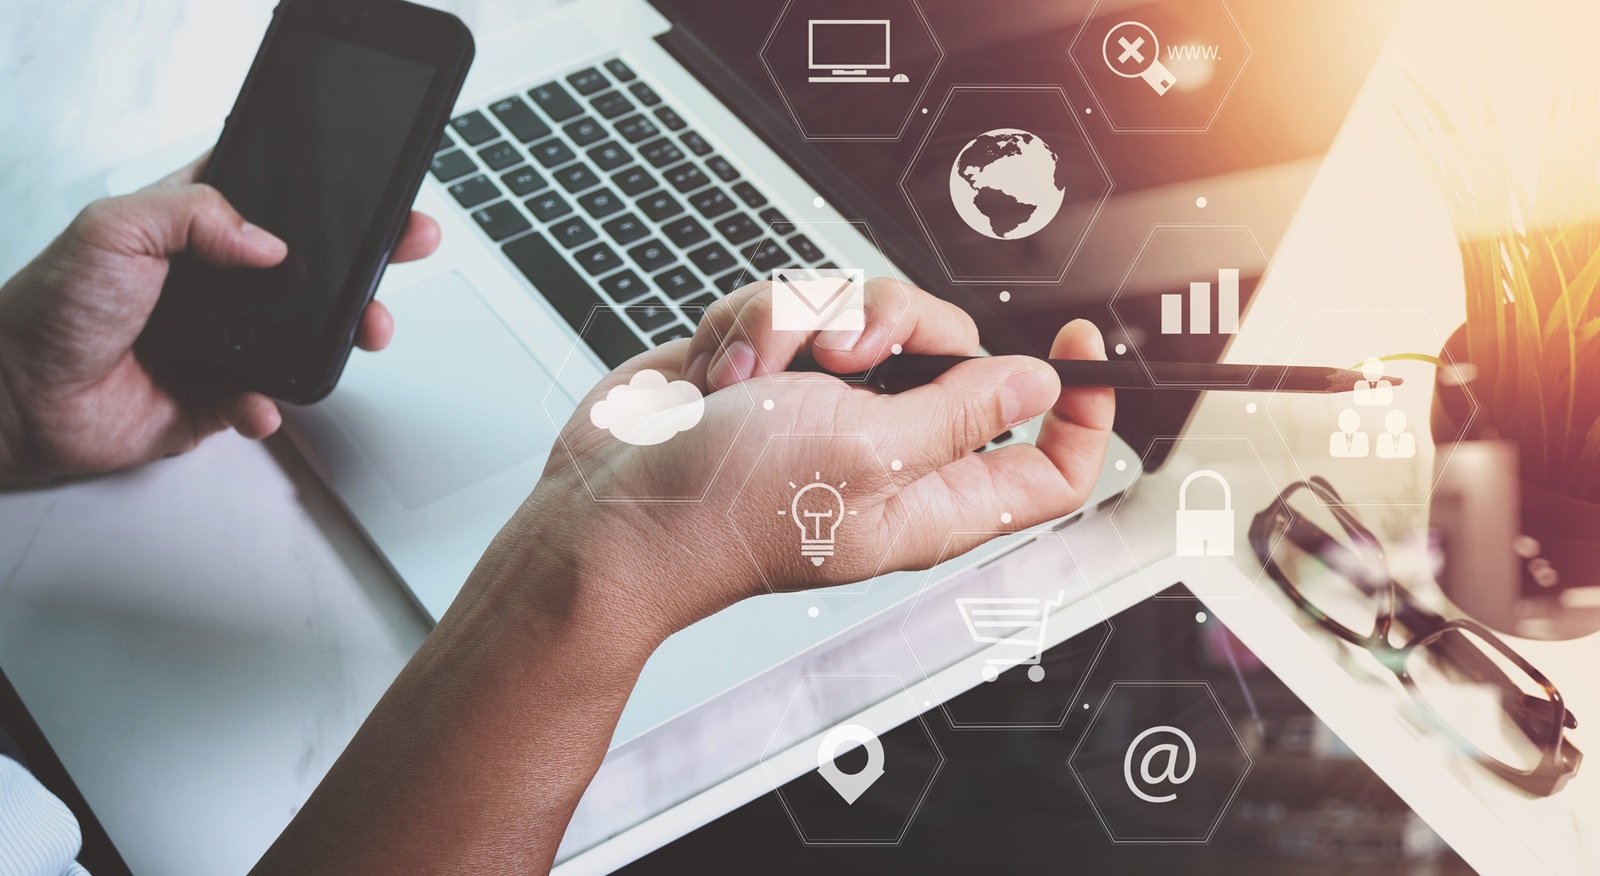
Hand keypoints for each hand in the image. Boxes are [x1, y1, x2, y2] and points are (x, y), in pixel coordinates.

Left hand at [0, 155, 440, 481]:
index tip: (379, 200)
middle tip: (402, 252)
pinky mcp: (222, 392)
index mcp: (197, 225)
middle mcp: (219, 279)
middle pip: (315, 265)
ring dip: (342, 335)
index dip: (333, 199)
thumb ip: (196, 215)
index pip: (280, 200)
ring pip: (309, 333)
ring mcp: (227, 336)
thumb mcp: (116, 228)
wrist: (24, 400)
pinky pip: (271, 396)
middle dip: (368, 263)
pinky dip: (272, 402)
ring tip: (359, 332)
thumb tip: (268, 241)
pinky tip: (254, 398)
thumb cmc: (51, 309)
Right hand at [473, 279, 1114, 641]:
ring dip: (805, 323)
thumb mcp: (867, 449)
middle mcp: (888, 449)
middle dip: (902, 323)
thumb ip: (960, 409)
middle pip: (958, 352)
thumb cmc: (723, 506)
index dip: (1078, 409)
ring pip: (865, 313)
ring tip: (759, 378)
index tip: (1080, 344)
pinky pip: (797, 308)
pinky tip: (724, 373)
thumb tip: (1036, 384)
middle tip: (850, 352)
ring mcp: (826, 408)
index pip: (1046, 465)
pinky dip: (756, 326)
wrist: (608, 509)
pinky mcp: (773, 374)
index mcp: (932, 497)